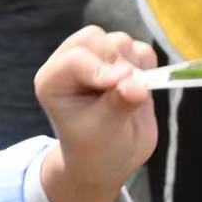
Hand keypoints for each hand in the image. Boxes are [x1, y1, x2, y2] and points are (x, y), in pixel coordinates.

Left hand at [36, 26, 156, 201]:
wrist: (110, 161)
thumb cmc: (95, 150)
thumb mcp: (103, 131)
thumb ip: (118, 105)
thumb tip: (137, 85)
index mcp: (53, 79)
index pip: (76, 58)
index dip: (101, 69)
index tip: (122, 84)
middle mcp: (72, 62)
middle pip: (97, 40)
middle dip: (118, 64)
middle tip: (129, 95)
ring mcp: (99, 59)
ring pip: (121, 42)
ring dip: (134, 67)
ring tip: (130, 99)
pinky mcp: (125, 62)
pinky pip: (142, 51)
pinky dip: (148, 68)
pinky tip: (141, 92)